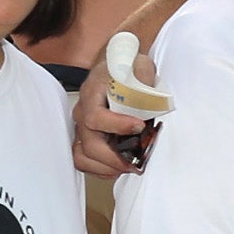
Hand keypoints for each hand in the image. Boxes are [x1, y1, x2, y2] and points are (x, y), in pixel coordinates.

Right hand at [69, 60, 150, 176]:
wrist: (116, 65)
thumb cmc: (126, 67)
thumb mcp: (138, 63)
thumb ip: (144, 74)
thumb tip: (150, 91)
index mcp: (92, 93)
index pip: (95, 117)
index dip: (116, 125)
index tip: (139, 127)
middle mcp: (83, 112)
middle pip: (89, 143)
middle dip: (113, 158)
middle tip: (135, 162)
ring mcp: (84, 127)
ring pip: (82, 156)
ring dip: (105, 167)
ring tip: (127, 167)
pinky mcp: (89, 137)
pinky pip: (86, 160)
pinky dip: (101, 169)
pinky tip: (119, 167)